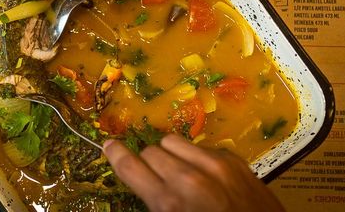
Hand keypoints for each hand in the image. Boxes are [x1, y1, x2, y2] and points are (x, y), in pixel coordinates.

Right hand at [102, 134, 284, 211]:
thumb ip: (154, 202)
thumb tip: (141, 184)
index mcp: (169, 203)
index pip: (130, 166)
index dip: (115, 154)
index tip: (109, 146)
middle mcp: (189, 178)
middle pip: (151, 150)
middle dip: (149, 164)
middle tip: (156, 179)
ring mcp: (215, 165)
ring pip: (173, 141)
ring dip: (170, 155)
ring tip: (178, 173)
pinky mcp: (234, 161)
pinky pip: (201, 147)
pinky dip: (196, 158)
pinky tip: (205, 176)